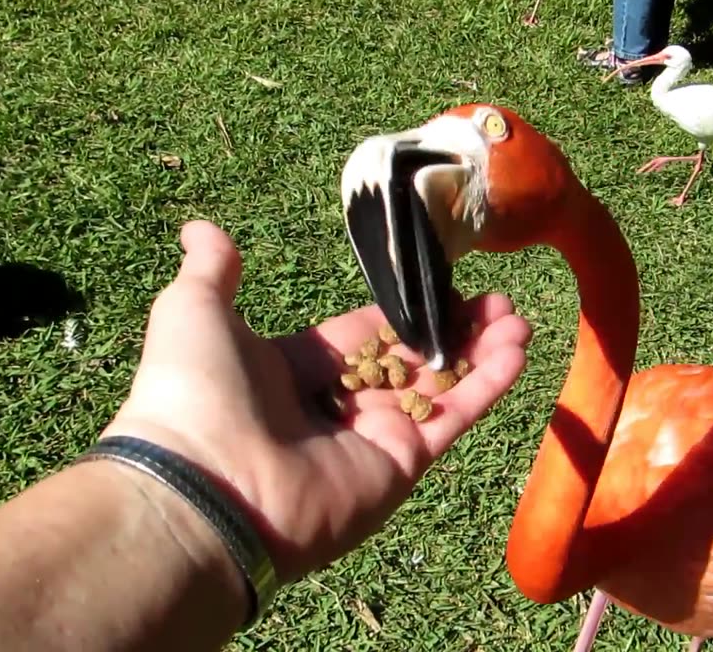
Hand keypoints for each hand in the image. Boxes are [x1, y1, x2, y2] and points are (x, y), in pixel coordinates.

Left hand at [101, 221, 530, 583]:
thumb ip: (212, 271)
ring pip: (442, 387)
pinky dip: (489, 384)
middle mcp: (339, 405)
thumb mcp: (194, 311)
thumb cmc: (194, 391)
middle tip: (497, 303)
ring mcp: (374, 437)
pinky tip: (519, 347)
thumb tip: (200, 229)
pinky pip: (454, 418)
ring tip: (518, 318)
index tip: (443, 286)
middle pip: (412, 360)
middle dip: (455, 330)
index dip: (403, 312)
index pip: (364, 334)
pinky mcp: (403, 464)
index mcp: (295, 369)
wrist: (205, 483)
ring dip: (483, 352)